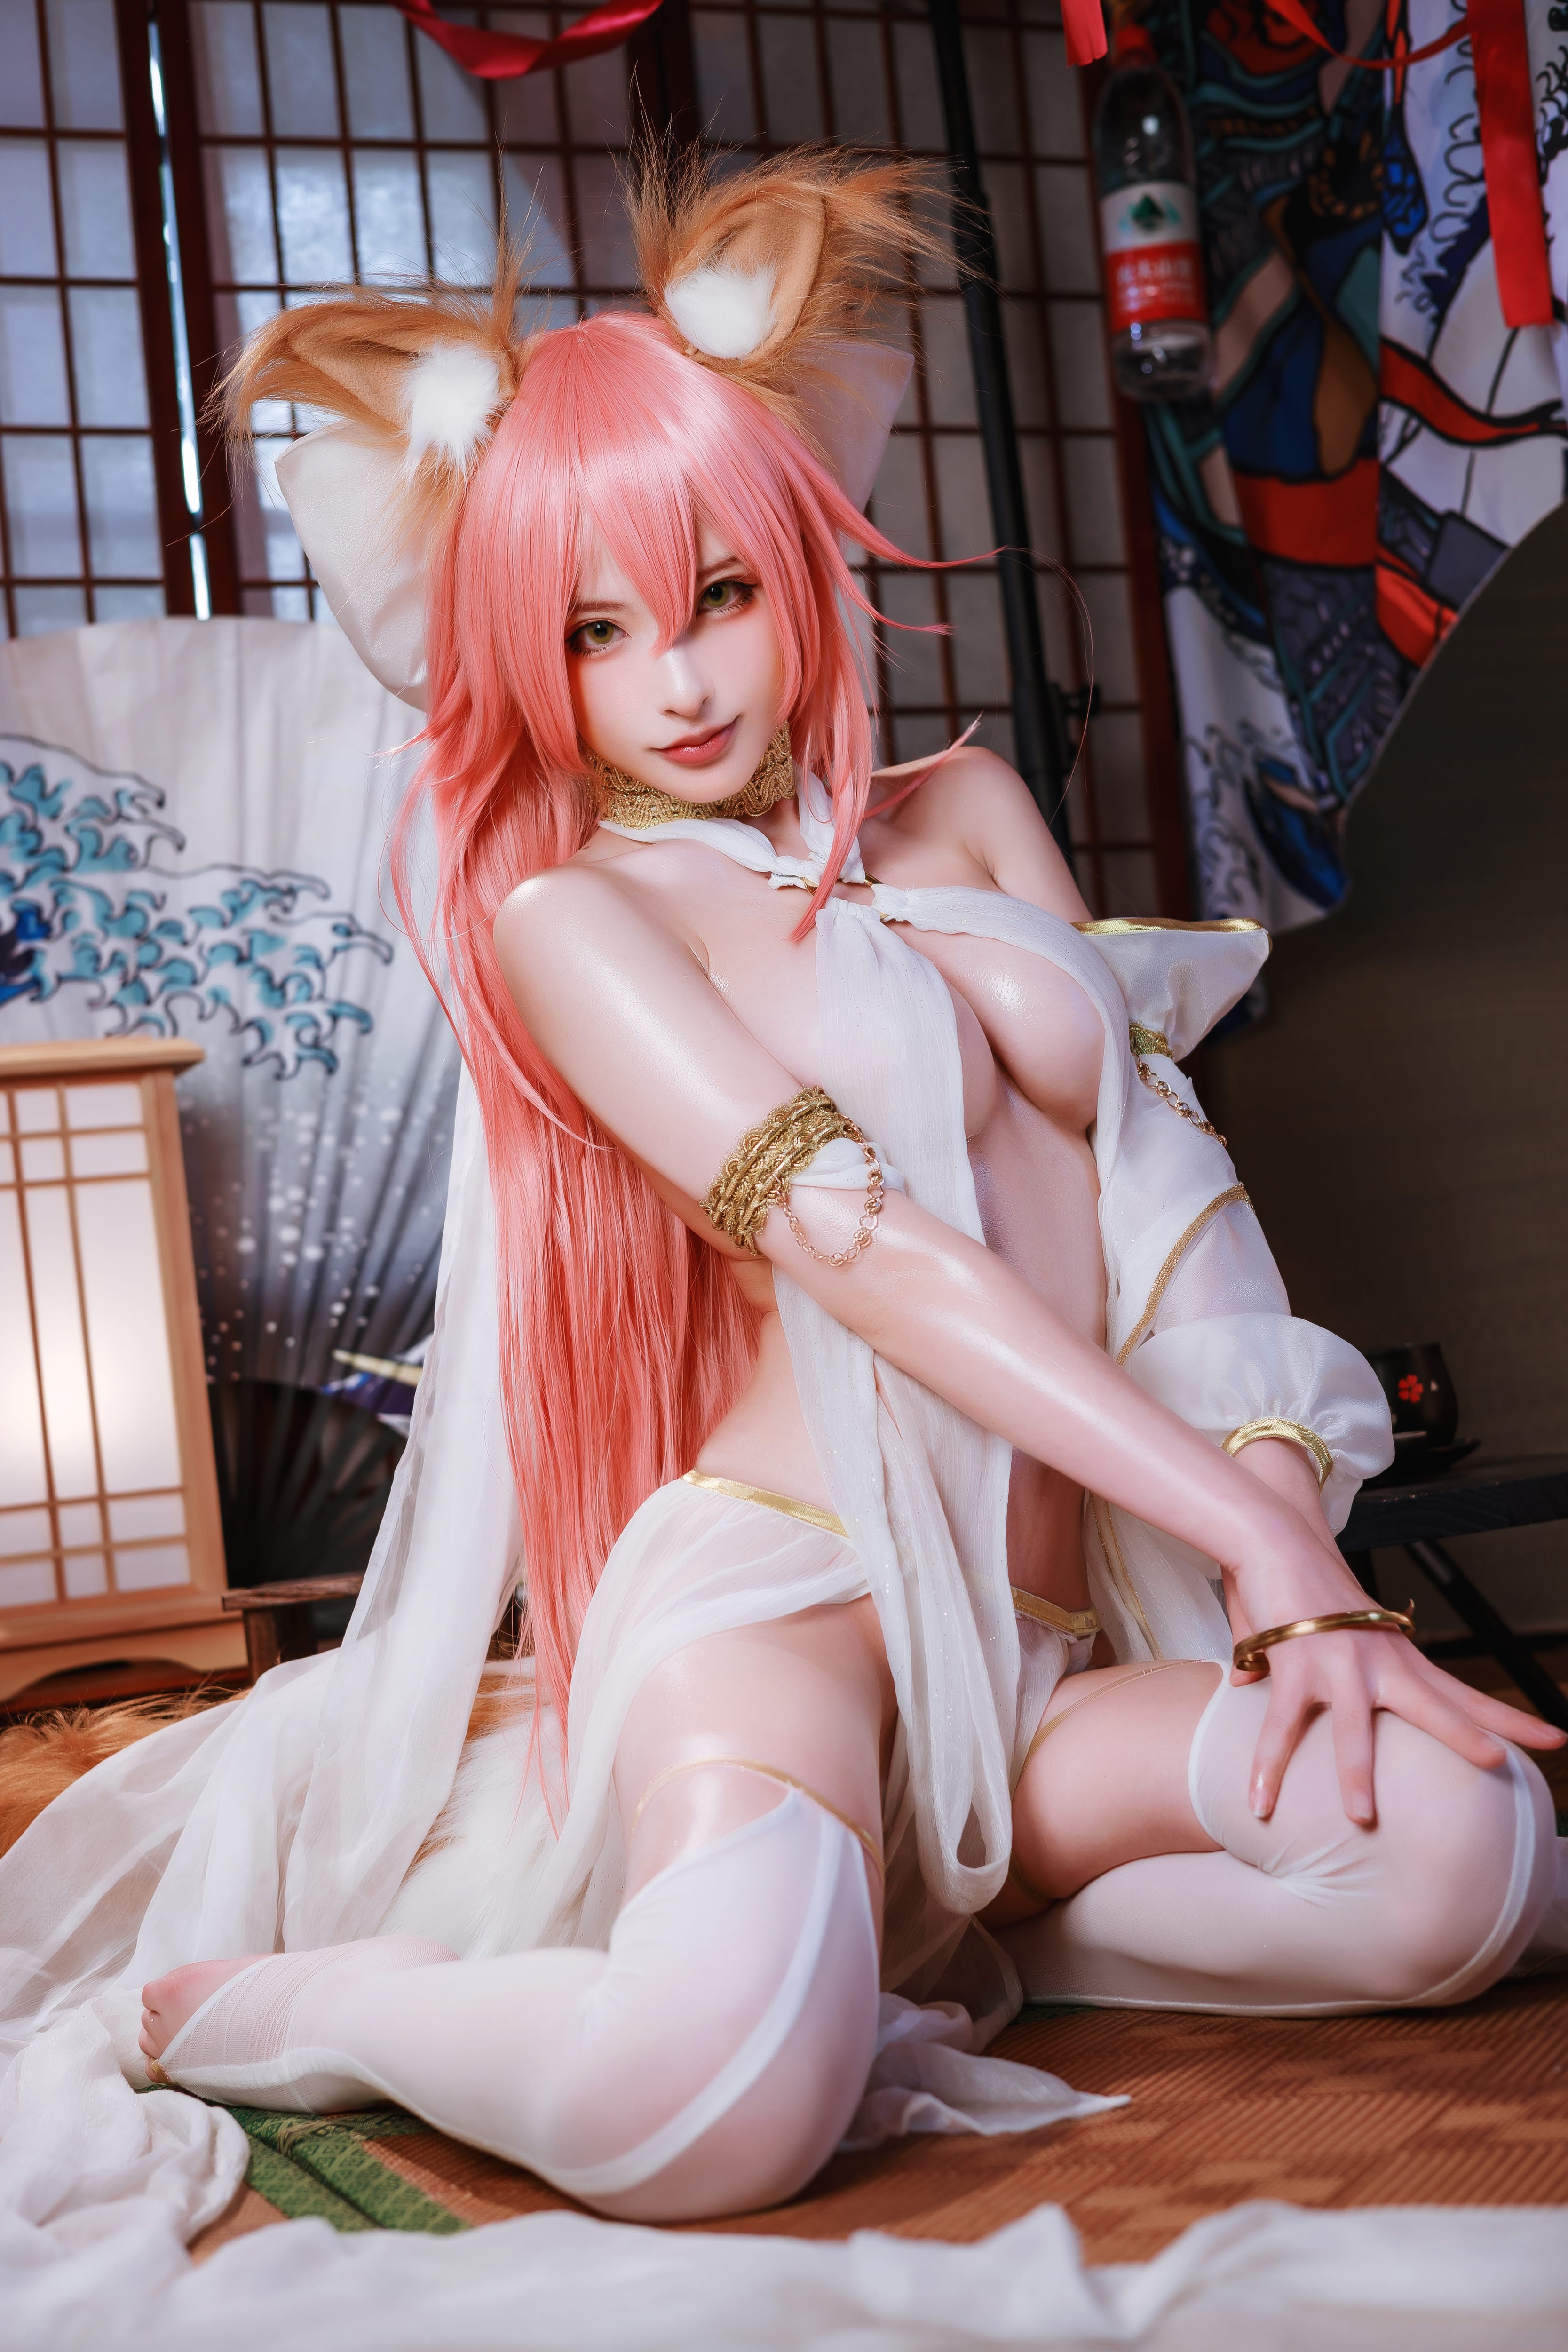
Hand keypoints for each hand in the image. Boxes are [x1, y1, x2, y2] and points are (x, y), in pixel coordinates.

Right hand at [1224, 1468, 1562, 1824]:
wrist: (1275, 1537)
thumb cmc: (1301, 1585)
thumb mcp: (1333, 1632)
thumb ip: (1310, 1669)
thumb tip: (1249, 1683)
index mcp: (1398, 1655)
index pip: (1461, 1691)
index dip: (1505, 1717)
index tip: (1554, 1737)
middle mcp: (1380, 1661)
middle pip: (1436, 1705)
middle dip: (1472, 1736)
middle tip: (1505, 1764)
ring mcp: (1340, 1664)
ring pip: (1356, 1729)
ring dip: (1357, 1775)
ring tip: (1362, 1818)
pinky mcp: (1295, 1663)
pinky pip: (1283, 1726)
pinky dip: (1268, 1764)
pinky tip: (1261, 1800)